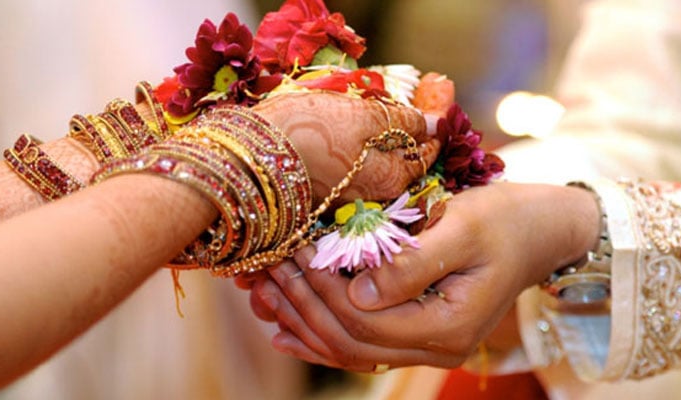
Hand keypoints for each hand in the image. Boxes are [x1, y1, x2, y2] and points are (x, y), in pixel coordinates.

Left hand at [238, 183, 600, 370]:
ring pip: (351, 349)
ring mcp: (427, 345)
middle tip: (266, 269)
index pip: (366, 320)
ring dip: (304, 323)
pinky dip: (321, 336)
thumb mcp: (465, 228)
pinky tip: (286, 330)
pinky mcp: (418, 330)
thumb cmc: (507, 219)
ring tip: (264, 296)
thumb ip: (413, 263)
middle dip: (304, 306)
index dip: (323, 290)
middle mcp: (436, 347)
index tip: (292, 251)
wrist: (540, 230)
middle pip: (352, 341)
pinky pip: (362, 346)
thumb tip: (358, 291)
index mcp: (449, 325)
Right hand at [253, 92, 440, 202]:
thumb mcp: (363, 117)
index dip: (432, 127)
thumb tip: (435, 122)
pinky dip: (351, 149)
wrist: (245, 158)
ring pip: (372, 165)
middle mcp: (371, 198)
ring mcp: (344, 199)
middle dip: (404, 133)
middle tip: (402, 104)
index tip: (434, 103)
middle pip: (399, 161)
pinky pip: (347, 170)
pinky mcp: (320, 196)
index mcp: (389, 180)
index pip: (425, 154)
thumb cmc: (309, 133)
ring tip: (367, 111)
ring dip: (376, 140)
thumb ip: (404, 120)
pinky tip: (340, 129)